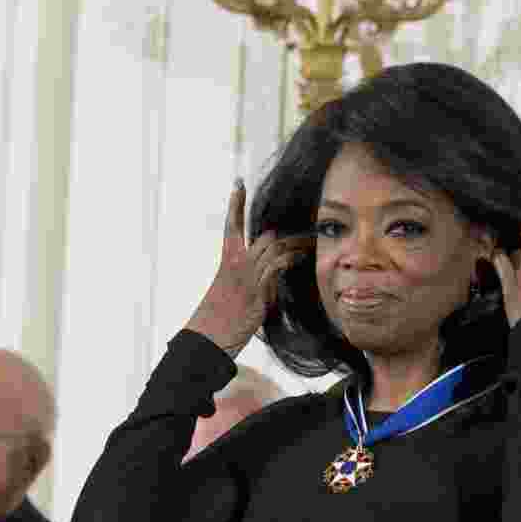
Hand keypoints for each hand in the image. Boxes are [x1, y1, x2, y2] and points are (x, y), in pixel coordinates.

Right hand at [184, 179, 311, 358]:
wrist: (207, 338)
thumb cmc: (217, 320)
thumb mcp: (230, 294)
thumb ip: (253, 281)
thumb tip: (273, 278)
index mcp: (227, 261)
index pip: (232, 226)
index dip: (235, 205)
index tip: (239, 183)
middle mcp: (236, 264)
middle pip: (265, 237)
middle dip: (288, 233)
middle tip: (308, 229)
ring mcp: (247, 277)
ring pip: (274, 249)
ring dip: (296, 245)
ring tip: (312, 242)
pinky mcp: (256, 292)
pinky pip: (275, 268)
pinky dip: (288, 260)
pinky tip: (300, 258)